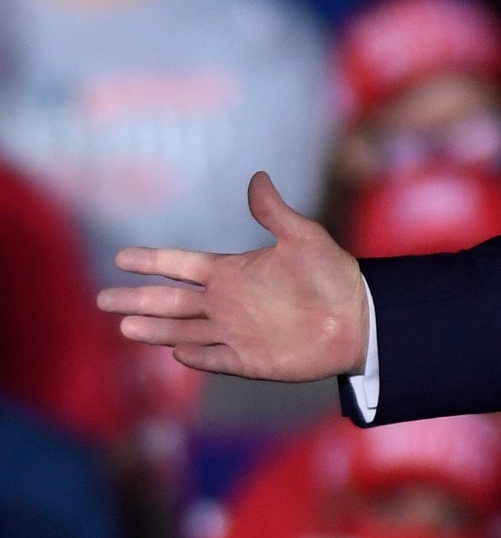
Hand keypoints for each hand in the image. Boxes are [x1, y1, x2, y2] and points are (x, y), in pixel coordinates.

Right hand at [95, 173, 367, 380]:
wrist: (360, 317)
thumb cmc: (333, 274)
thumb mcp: (303, 237)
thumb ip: (274, 212)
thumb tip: (258, 177)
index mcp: (233, 272)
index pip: (181, 265)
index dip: (152, 261)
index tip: (121, 258)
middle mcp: (227, 302)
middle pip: (170, 302)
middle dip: (137, 300)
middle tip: (102, 299)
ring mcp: (235, 332)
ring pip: (183, 330)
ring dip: (156, 329)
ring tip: (124, 326)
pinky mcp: (250, 359)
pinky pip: (214, 358)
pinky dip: (194, 355)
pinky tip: (174, 352)